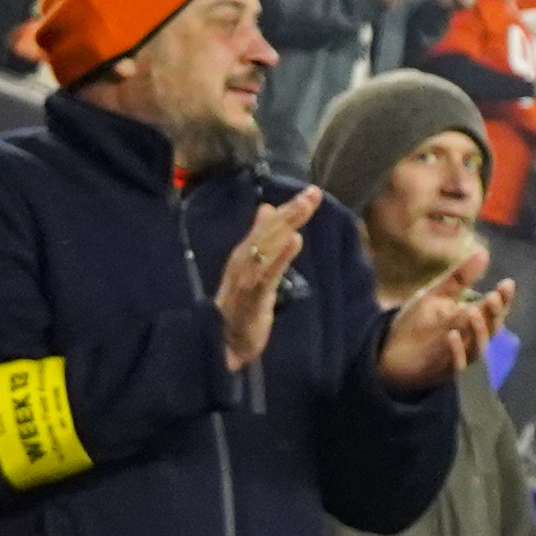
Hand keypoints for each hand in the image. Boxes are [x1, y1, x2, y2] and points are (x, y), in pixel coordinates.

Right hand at [215, 191, 317, 370]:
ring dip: (285, 226)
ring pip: (265, 247)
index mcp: (244, 255)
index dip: (289, 208)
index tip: (312, 191)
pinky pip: (266, 275)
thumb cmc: (240, 306)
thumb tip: (267, 209)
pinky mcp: (251, 299)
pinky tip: (295, 241)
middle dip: (290, 211)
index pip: (267, 226)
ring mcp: (245, 280)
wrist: (222, 345)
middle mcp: (242, 263)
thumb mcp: (254, 269)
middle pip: (267, 232)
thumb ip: (262, 240)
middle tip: (312, 193)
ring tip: (305, 208)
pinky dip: (280, 257)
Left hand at [381, 246, 512, 391]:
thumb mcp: (436, 295)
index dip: (503, 299)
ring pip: (478, 347)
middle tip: (493, 297)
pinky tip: (451, 336)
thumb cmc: (416, 324)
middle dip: (494, 313)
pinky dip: (456, 352)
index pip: (494, 309)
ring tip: (473, 312)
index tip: (507, 284)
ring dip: (478, 331)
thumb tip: (484, 251)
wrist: (388, 353)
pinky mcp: (441, 371)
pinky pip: (455, 365)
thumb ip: (459, 278)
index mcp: (471, 319)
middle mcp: (469, 338)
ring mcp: (458, 356)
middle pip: (491, 328)